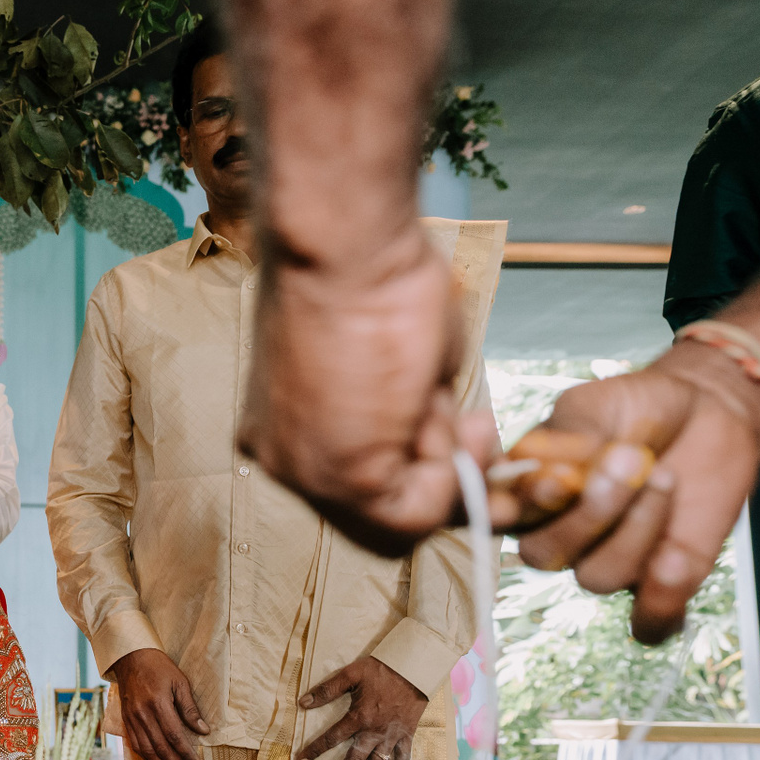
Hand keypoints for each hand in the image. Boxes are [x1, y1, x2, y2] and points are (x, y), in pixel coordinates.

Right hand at [111, 648, 208, 759]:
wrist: (130, 658)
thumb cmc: (159, 667)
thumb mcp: (180, 682)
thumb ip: (190, 708)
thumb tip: (204, 731)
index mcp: (158, 703)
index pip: (174, 735)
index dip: (186, 753)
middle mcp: (142, 714)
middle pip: (161, 748)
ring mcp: (132, 719)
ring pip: (147, 751)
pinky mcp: (126, 721)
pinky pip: (136, 746)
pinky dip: (148, 759)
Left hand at [238, 228, 498, 557]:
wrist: (345, 250)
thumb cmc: (369, 282)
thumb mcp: (394, 368)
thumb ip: (409, 418)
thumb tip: (450, 449)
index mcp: (283, 427)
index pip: (361, 482)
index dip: (423, 466)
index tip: (463, 430)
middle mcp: (284, 460)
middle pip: (379, 504)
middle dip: (442, 471)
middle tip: (475, 430)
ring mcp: (308, 476)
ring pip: (402, 508)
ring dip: (445, 457)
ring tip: (435, 390)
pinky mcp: (344, 479)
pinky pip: (417, 507)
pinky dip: (451, 469)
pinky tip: (438, 408)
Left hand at [295, 655, 426, 759]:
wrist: (415, 668)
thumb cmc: (381, 670)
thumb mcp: (351, 674)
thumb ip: (327, 689)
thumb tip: (302, 702)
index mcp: (358, 717)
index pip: (331, 738)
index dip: (314, 750)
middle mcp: (374, 732)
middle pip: (353, 759)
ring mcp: (391, 736)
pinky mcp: (407, 735)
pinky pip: (403, 758)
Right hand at [488, 340, 759, 642]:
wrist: (710, 408)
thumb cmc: (639, 405)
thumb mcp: (593, 405)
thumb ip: (567, 439)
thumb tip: (544, 482)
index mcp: (524, 492)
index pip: (483, 518)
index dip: (491, 515)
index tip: (530, 491)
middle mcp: (555, 534)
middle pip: (543, 555)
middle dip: (589, 511)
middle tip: (631, 459)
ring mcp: (607, 559)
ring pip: (598, 577)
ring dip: (637, 528)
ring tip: (665, 477)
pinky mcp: (661, 581)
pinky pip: (650, 620)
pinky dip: (662, 597)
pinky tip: (675, 557)